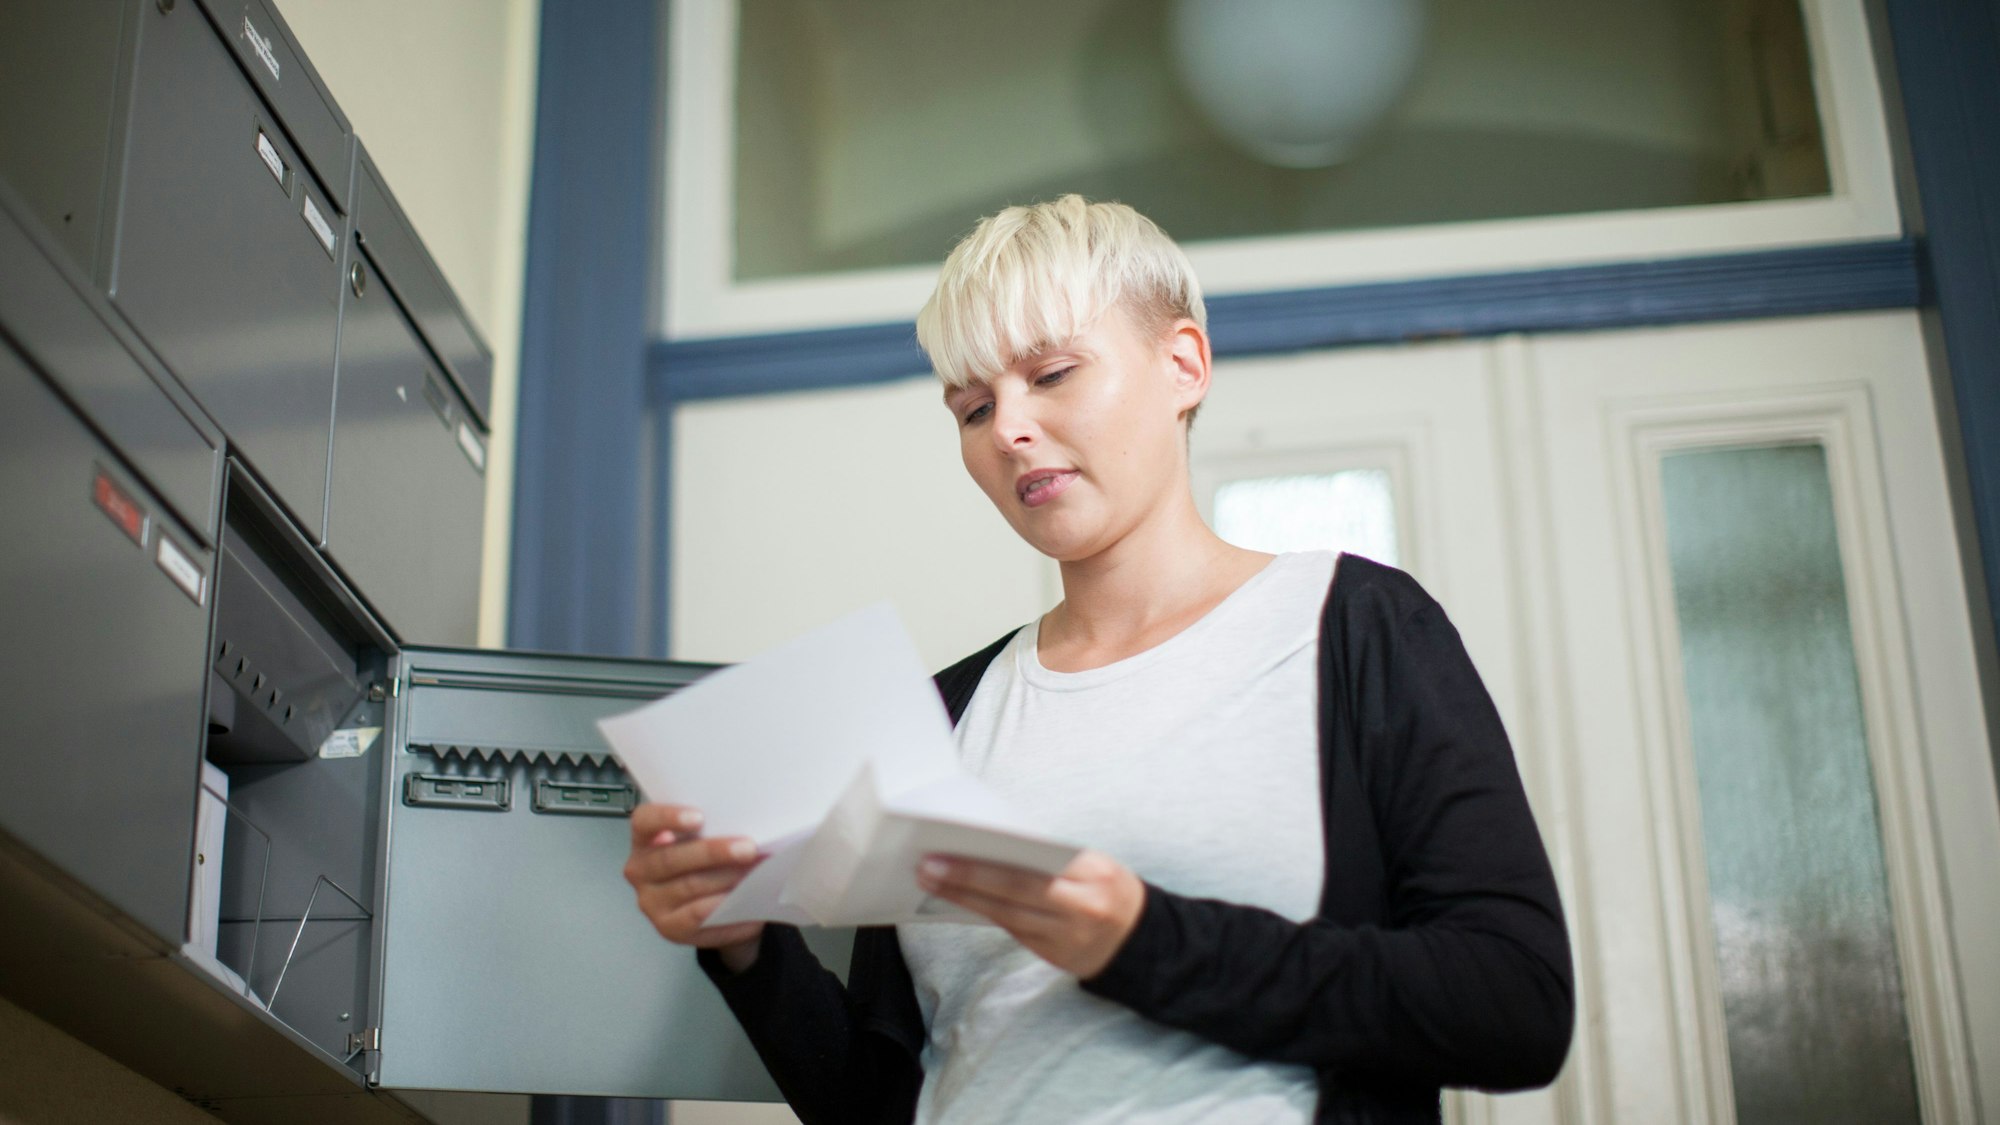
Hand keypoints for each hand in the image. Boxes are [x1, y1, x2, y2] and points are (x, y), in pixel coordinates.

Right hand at [623, 803, 764, 971]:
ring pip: (689, 886)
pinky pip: (697, 915)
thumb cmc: (709, 863)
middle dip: (713, 852)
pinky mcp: (668, 927)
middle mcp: (641, 870)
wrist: (716, 906)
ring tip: (754, 870)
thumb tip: (748, 825)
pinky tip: (744, 895)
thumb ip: (714, 830)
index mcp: (645, 838)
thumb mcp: (706, 839)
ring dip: (725, 877)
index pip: (645, 821)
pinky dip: (723, 903)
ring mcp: (651, 901)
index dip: (668, 817)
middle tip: (748, 848)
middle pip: (671, 858)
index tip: (699, 817)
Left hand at [916, 849, 1144, 978]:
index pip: (1034, 865)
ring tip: (931, 881)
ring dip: (965, 897)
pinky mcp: (1054, 955)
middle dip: (967, 878)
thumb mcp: (1094, 864)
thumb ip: (1053, 857)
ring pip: (1007, 915)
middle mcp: (1081, 907)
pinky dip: (983, 913)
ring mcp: (1066, 936)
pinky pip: (1012, 930)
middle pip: (1015, 891)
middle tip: (927, 866)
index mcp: (1093, 873)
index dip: (991, 859)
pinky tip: (958, 899)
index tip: (954, 844)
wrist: (1139, 940)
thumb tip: (995, 844)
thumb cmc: (1108, 889)